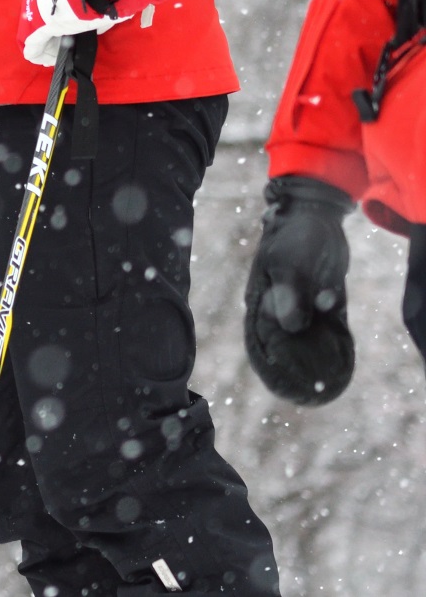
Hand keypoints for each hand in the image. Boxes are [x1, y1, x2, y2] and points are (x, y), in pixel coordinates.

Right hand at [244, 175, 354, 403]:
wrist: (317, 215)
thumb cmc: (293, 237)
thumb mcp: (289, 264)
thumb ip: (290, 294)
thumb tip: (294, 327)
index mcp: (262, 298)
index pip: (260, 338)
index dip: (267, 362)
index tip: (277, 385)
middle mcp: (281, 305)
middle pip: (285, 344)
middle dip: (294, 366)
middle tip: (309, 392)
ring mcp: (305, 302)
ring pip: (310, 338)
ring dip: (319, 357)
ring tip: (330, 382)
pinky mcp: (327, 297)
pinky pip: (332, 325)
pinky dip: (338, 341)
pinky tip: (346, 357)